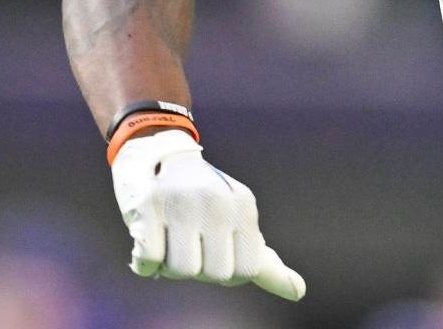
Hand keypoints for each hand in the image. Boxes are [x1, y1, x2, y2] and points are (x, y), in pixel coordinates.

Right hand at [110, 129, 306, 300]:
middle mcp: (217, 202)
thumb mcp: (238, 221)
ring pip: (182, 272)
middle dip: (199, 269)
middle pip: (215, 275)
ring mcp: (182, 203)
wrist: (157, 150)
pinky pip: (148, 262)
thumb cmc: (202, 198)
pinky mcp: (147, 206)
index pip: (247, 270)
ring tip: (169, 240)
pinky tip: (148, 240)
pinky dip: (144, 263)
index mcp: (244, 206)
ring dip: (170, 266)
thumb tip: (299, 292)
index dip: (228, 273)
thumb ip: (264, 261)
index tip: (215, 252)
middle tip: (190, 243)